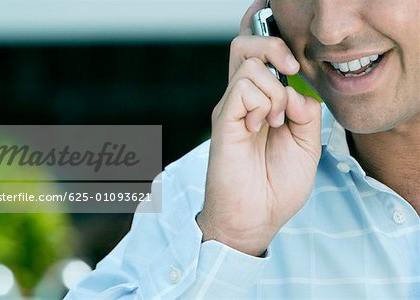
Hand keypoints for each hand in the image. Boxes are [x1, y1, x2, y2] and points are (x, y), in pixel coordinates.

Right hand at [197, 0, 321, 255]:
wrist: (254, 217)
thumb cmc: (276, 184)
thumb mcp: (307, 142)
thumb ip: (305, 108)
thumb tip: (294, 82)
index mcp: (261, 103)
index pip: (258, 56)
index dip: (270, 37)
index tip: (290, 49)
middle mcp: (242, 99)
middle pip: (245, 45)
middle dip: (274, 45)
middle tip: (290, 69)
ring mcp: (231, 107)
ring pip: (248, 62)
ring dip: (275, 87)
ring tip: (276, 120)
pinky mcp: (224, 119)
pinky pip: (243, 87)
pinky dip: (264, 102)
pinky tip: (262, 127)